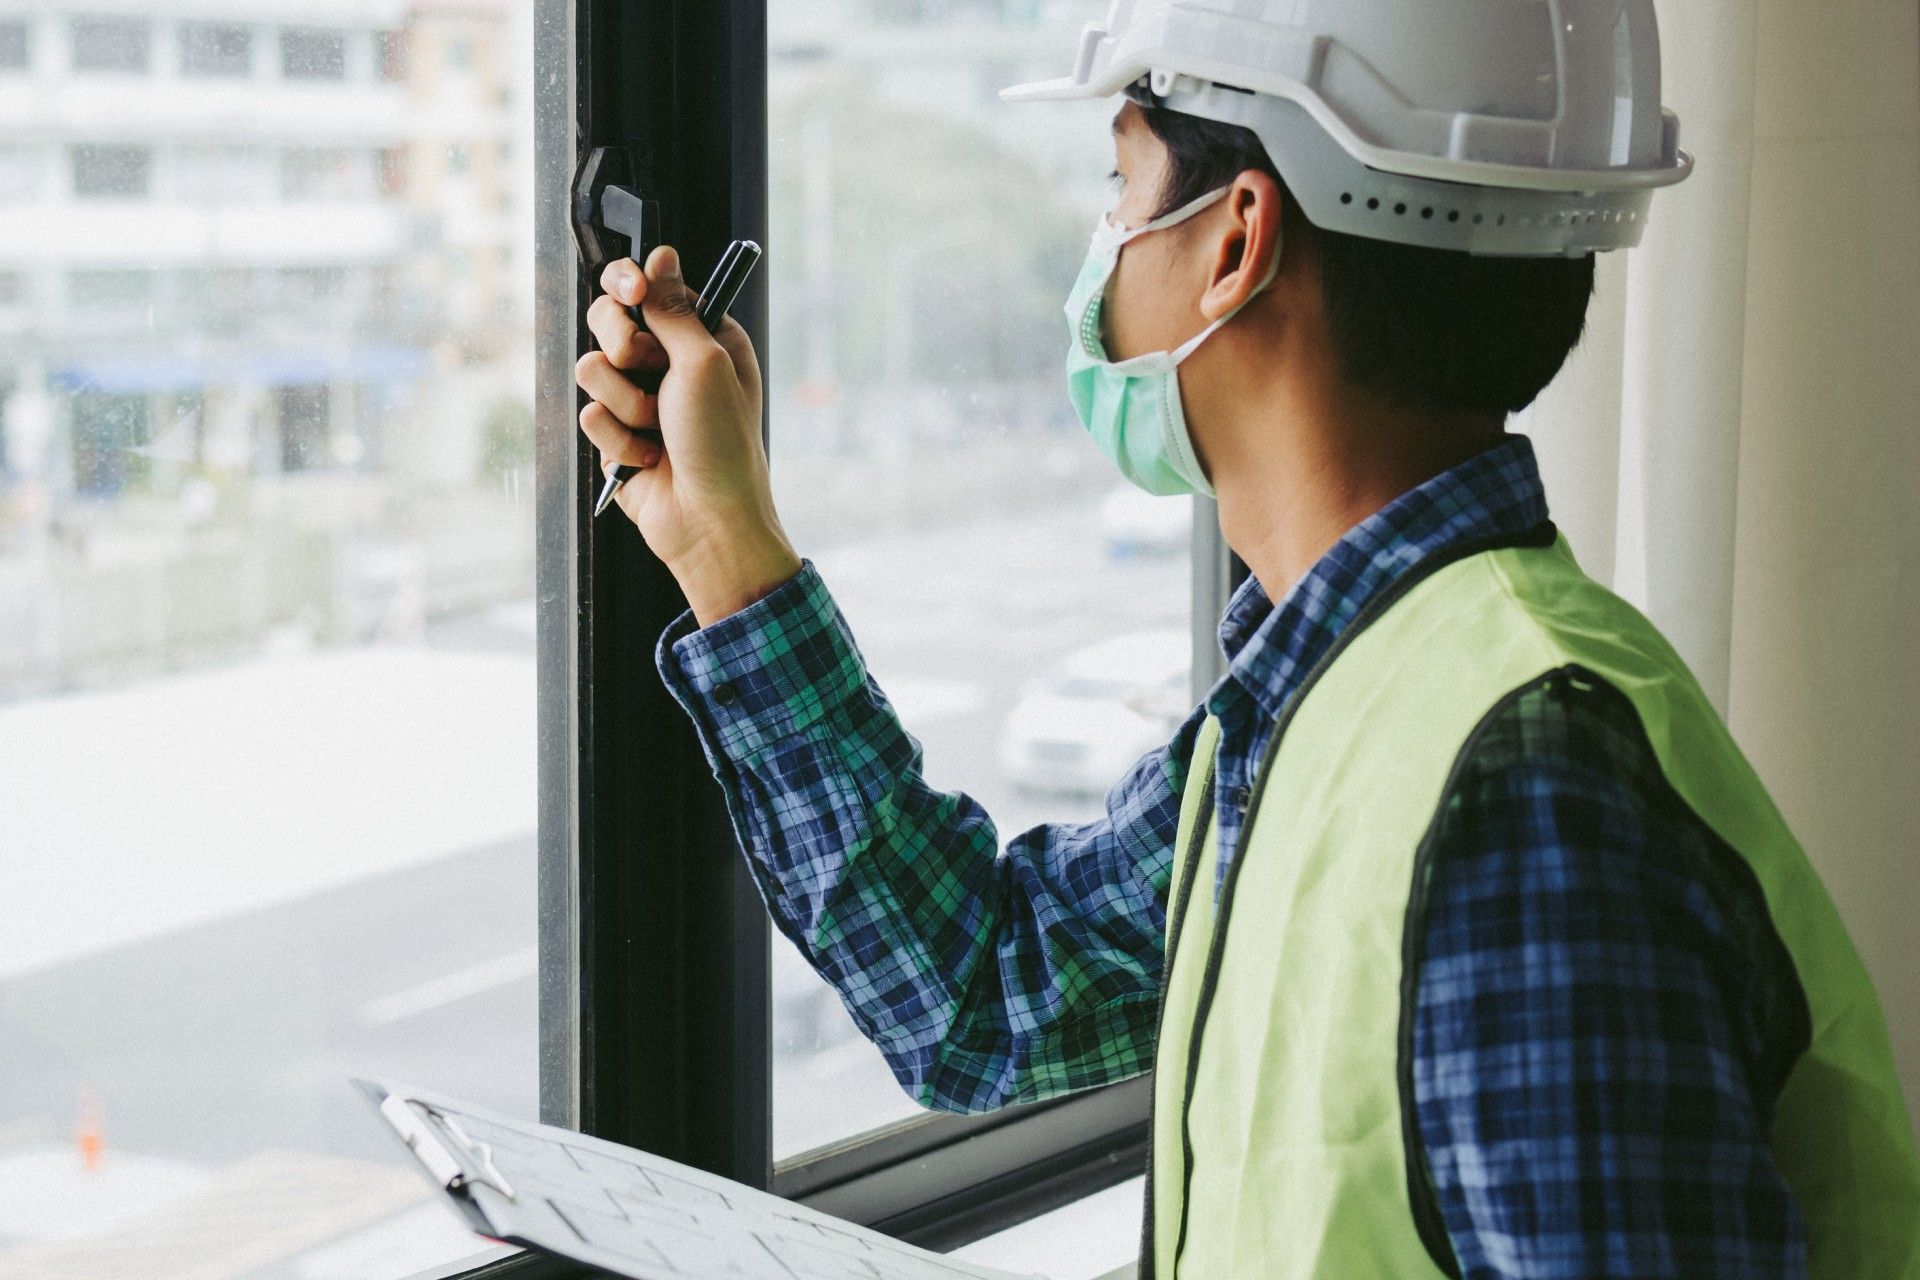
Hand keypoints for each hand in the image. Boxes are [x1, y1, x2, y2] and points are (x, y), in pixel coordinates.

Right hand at [575, 244, 801, 625]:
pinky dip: (618, 440)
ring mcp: (642, 401)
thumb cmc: (721, 443)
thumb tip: (660, 255)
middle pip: (609, 322)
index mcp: (703, 339)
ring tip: (656, 429)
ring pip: (591, 370)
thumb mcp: (704, 364)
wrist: (707, 522)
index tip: (628, 291)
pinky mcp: (619, 436)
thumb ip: (673, 309)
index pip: (648, 289)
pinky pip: (591, 417)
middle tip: (640, 363)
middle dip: (620, 345)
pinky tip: (648, 460)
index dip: (630, 285)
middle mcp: (671, 365)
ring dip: (624, 402)